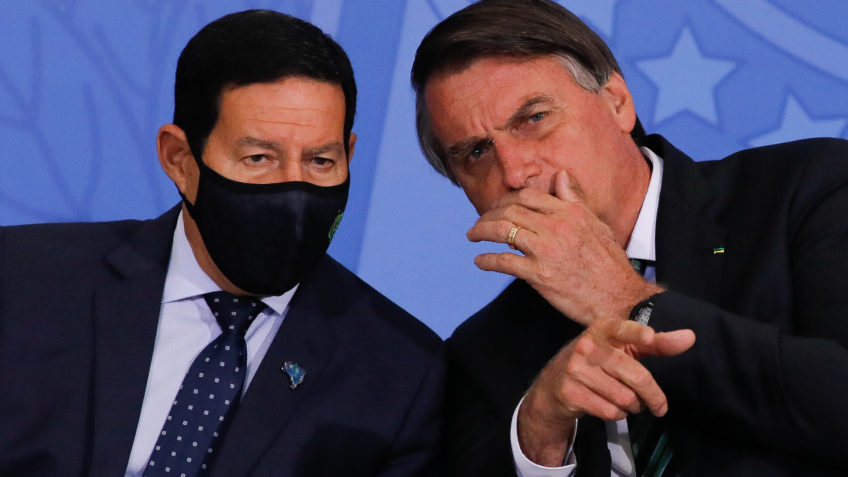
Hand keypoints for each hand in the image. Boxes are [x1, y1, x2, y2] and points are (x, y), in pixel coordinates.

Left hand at [467, 170, 661, 324]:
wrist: (619, 297)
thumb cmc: (609, 263)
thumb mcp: (596, 224)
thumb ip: (573, 200)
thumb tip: (560, 176)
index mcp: (569, 212)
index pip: (527, 196)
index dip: (506, 200)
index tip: (496, 207)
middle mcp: (556, 227)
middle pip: (509, 211)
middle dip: (488, 215)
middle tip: (479, 223)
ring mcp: (546, 250)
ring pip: (502, 231)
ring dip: (481, 232)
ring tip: (473, 236)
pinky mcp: (539, 275)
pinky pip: (504, 262)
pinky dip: (487, 260)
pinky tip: (480, 261)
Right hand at [516, 318, 695, 465]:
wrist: (554, 384)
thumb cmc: (599, 362)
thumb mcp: (624, 348)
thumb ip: (657, 344)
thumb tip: (690, 336)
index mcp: (603, 329)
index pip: (623, 329)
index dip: (638, 335)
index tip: (651, 338)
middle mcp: (588, 346)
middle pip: (636, 376)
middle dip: (654, 396)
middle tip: (660, 406)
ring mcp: (576, 369)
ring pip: (624, 397)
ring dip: (634, 406)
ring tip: (630, 402)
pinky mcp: (570, 391)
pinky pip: (610, 411)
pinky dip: (618, 414)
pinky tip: (613, 407)